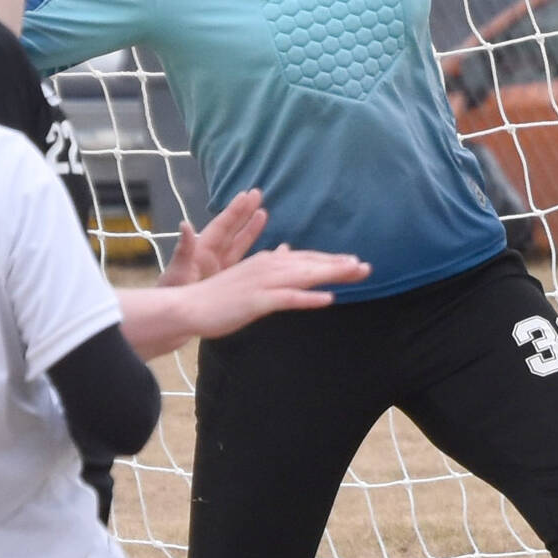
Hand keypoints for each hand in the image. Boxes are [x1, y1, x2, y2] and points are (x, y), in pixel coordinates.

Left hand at [161, 188, 265, 287]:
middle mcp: (211, 255)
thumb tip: (185, 225)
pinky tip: (267, 252)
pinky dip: (254, 256)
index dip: (235, 211)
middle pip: (231, 230)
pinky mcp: (224, 280)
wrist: (172, 318)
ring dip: (249, 230)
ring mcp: (218, 267)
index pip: (221, 226)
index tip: (247, 195)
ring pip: (237, 244)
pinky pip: (241, 263)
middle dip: (244, 213)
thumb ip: (184, 249)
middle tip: (259, 195)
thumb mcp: (178, 271)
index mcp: (202, 250)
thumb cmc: (172, 294)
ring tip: (263, 214)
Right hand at [174, 246, 369, 339]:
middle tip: (367, 267)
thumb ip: (270, 265)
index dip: (330, 260)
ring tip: (356, 273)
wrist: (190, 306)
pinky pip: (287, 299)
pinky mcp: (257, 301)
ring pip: (303, 276)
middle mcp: (268, 266)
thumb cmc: (219, 296)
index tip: (353, 262)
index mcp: (267, 261)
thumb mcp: (248, 275)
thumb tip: (287, 251)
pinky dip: (308, 298)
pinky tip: (328, 299)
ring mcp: (263, 283)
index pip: (305, 258)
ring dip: (331, 273)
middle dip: (339, 264)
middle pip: (310, 263)